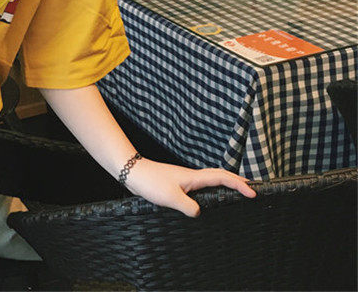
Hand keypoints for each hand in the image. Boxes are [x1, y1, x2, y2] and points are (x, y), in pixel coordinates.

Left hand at [124, 157, 255, 216]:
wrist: (132, 172)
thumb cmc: (150, 182)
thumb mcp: (171, 198)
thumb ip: (188, 207)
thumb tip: (199, 213)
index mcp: (194, 177)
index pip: (222, 178)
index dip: (239, 185)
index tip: (253, 193)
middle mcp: (192, 176)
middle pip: (220, 176)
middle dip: (237, 182)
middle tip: (253, 190)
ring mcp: (185, 180)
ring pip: (211, 180)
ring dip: (226, 184)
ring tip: (237, 193)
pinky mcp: (178, 184)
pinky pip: (202, 186)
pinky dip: (212, 188)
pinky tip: (210, 198)